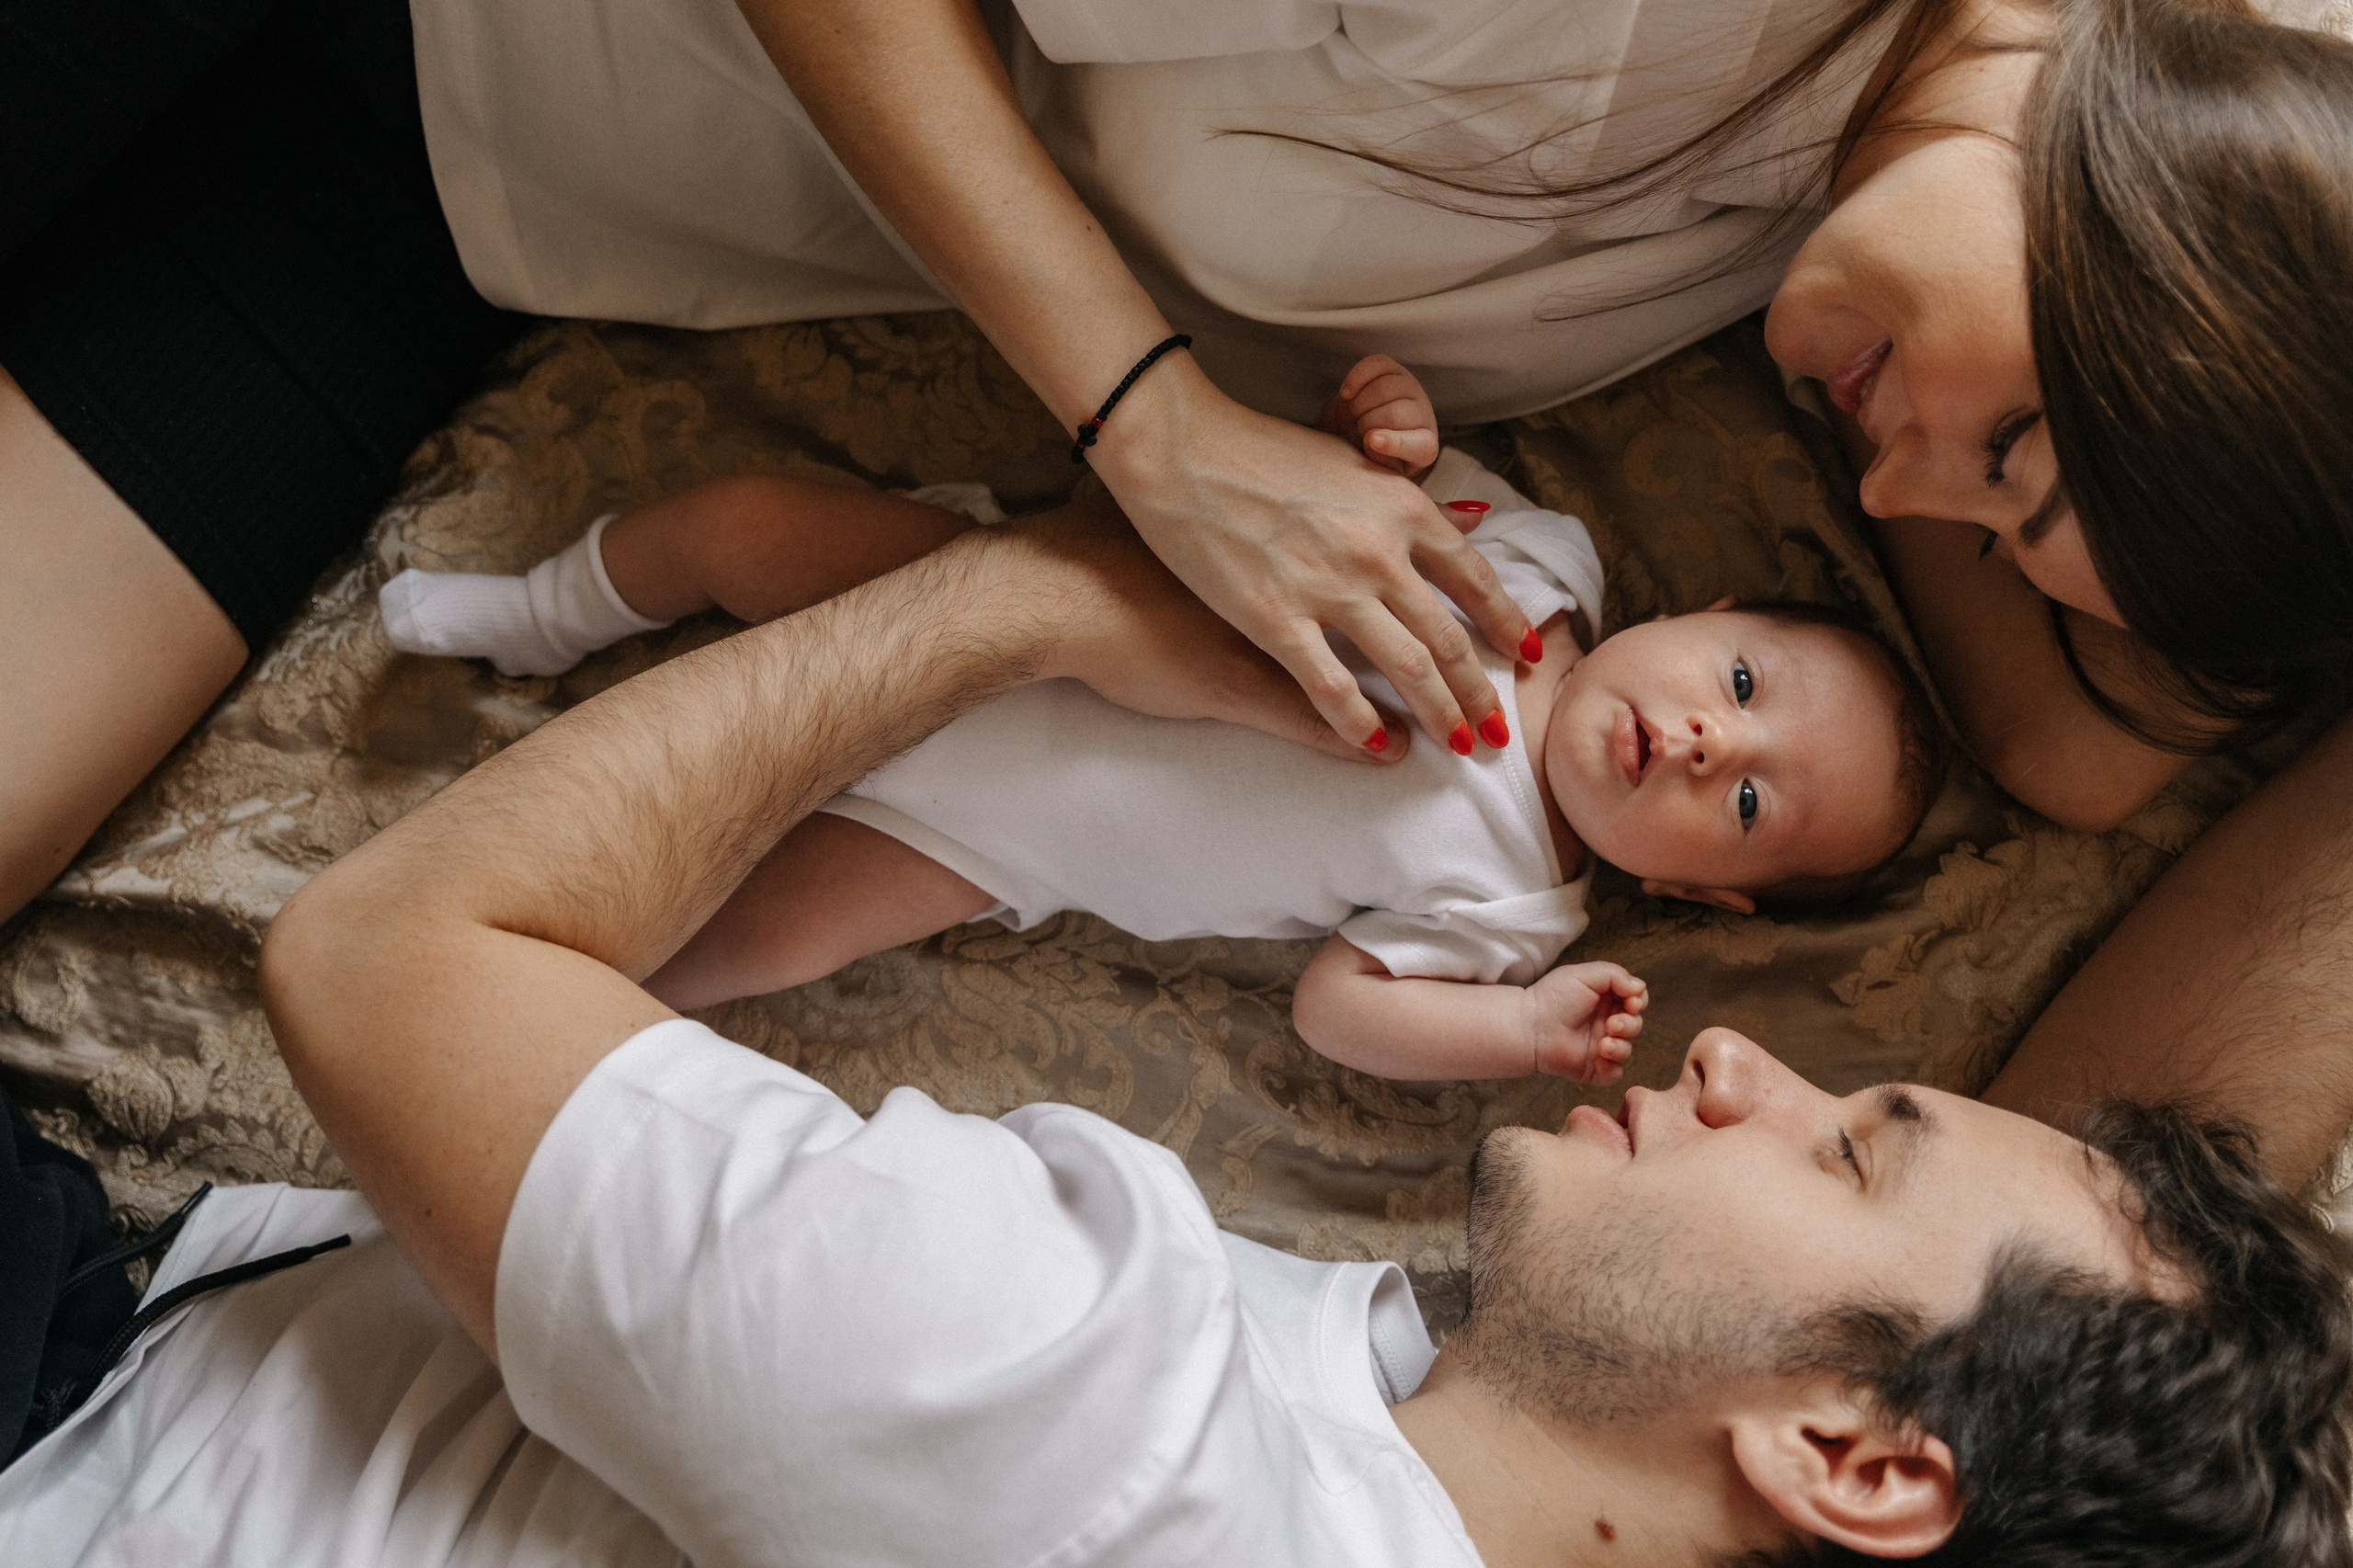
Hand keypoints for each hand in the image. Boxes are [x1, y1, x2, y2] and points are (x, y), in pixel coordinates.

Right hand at [1089, 355, 1532, 757]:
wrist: (1178, 451)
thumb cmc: (1257, 450)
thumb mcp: (1348, 461)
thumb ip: (1403, 499)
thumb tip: (1466, 518)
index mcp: (1399, 507)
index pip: (1474, 577)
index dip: (1507, 622)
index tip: (1526, 655)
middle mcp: (1377, 551)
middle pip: (1448, 636)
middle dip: (1480, 691)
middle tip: (1500, 729)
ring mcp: (1328, 587)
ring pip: (1408, 668)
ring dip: (1442, 715)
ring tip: (1462, 747)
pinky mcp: (1274, 618)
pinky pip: (1330, 687)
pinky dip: (1360, 723)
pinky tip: (1377, 747)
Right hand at [1318, 354, 1438, 479]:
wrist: (1360, 433)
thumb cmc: (1370, 457)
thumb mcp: (1376, 472)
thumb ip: (1378, 463)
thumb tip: (1373, 441)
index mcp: (1424, 448)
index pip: (1419, 445)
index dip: (1396, 443)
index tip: (1370, 441)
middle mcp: (1423, 416)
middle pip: (1395, 413)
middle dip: (1367, 423)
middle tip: (1358, 431)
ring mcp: (1410, 389)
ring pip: (1384, 388)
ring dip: (1360, 404)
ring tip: (1356, 415)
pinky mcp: (1393, 370)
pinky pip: (1376, 365)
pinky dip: (1357, 378)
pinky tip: (1347, 393)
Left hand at [1525, 961, 1647, 1082]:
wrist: (1529, 1026)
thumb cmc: (1553, 997)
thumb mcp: (1585, 975)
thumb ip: (1615, 975)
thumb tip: (1639, 988)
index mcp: (1606, 1000)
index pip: (1636, 1001)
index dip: (1638, 1002)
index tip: (1631, 1002)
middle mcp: (1606, 1023)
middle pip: (1635, 1025)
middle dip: (1630, 1025)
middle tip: (1612, 1024)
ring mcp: (1601, 1047)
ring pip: (1627, 1051)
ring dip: (1621, 1047)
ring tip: (1603, 1043)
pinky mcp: (1593, 1069)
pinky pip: (1614, 1074)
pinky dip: (1611, 1069)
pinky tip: (1599, 1059)